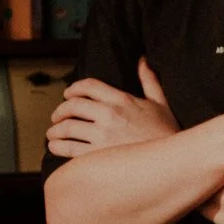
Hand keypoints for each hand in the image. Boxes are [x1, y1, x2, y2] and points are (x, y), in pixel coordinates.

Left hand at [45, 59, 178, 157]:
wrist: (171, 163)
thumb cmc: (167, 134)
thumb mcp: (160, 103)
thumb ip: (149, 80)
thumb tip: (143, 61)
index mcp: (122, 100)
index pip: (89, 86)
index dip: (74, 88)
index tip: (67, 94)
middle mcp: (109, 115)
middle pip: (73, 106)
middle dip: (60, 110)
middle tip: (56, 116)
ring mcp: (102, 136)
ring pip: (67, 128)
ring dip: (55, 130)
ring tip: (52, 133)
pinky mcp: (97, 156)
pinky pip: (69, 149)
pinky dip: (57, 146)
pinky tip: (55, 147)